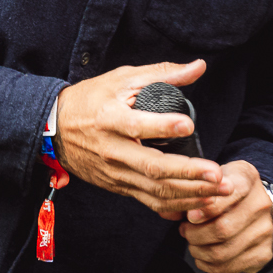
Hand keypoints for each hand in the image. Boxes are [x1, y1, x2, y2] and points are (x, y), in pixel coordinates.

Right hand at [54, 59, 224, 217]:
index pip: (137, 125)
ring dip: (190, 193)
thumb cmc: (90, 100)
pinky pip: (150, 201)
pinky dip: (176, 205)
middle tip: (217, 173)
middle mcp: (112, 150)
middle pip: (152, 167)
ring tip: (219, 190)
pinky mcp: (118, 186)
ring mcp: (115, 172)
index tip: (188, 126)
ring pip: (155, 189)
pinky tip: (199, 204)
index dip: (163, 127)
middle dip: (188, 173)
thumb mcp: (122, 79)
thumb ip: (162, 74)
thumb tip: (198, 67)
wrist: (54, 130)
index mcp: (109, 119)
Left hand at [180, 162, 272, 272]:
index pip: (227, 194)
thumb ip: (192, 192)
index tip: (190, 216)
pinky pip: (228, 267)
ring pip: (222, 252)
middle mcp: (261, 204)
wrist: (255, 205)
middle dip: (195, 234)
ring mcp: (265, 231)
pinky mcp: (263, 253)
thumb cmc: (227, 192)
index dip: (206, 209)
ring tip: (194, 243)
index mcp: (247, 179)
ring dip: (198, 251)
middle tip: (186, 231)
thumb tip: (171, 211)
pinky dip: (208, 264)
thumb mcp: (211, 180)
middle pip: (222, 229)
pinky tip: (204, 254)